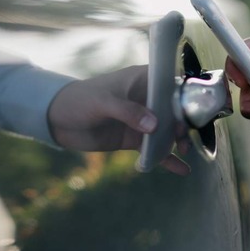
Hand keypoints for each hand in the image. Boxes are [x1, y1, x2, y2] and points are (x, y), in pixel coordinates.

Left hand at [47, 65, 189, 174]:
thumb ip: (128, 112)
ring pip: (168, 130)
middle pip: (174, 110)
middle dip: (184, 123)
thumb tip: (154, 126)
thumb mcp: (103, 102)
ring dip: (178, 141)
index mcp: (142, 80)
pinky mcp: (135, 139)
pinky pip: (155, 149)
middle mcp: (147, 99)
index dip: (185, 96)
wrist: (57, 120)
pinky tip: (182, 170)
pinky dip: (167, 159)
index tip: (193, 111)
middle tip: (183, 137)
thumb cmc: (79, 100)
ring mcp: (142, 120)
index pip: (170, 84)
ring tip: (184, 151)